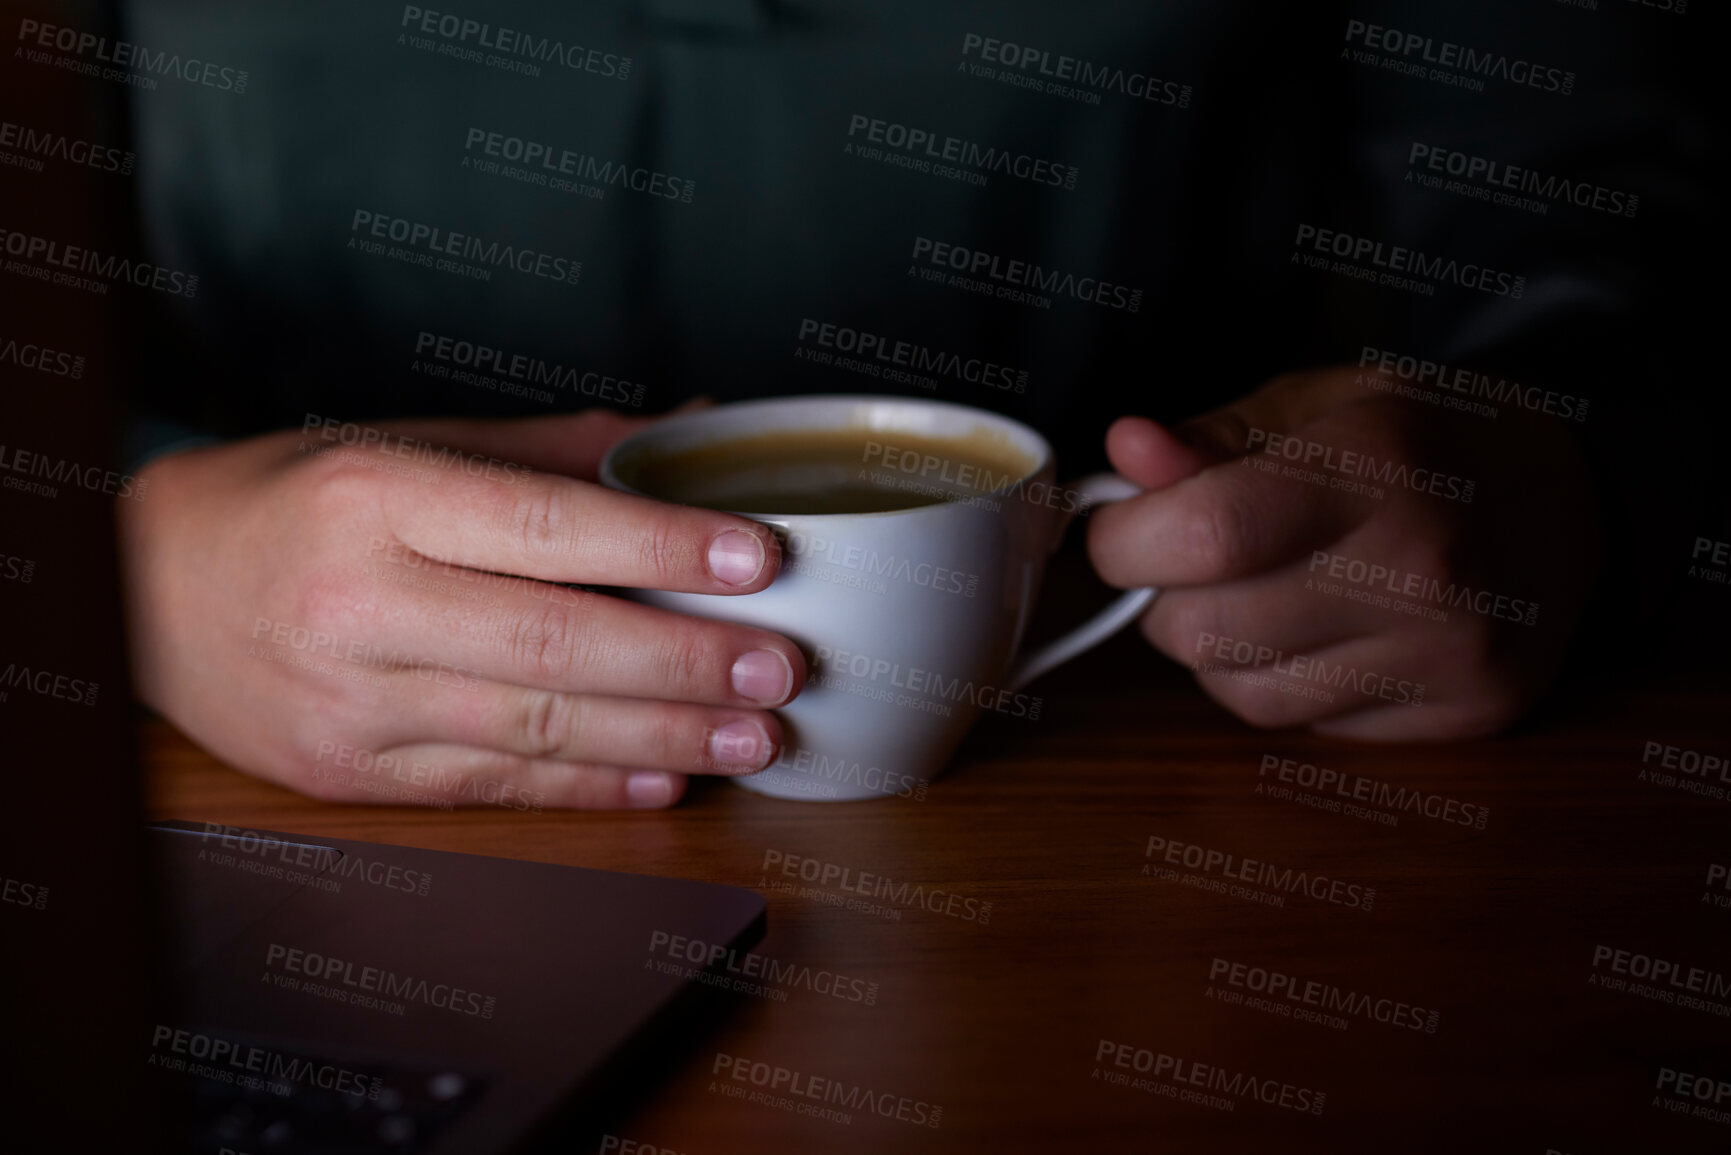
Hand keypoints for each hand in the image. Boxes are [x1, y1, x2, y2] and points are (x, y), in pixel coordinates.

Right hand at [119, 409, 805, 807]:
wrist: (146, 589)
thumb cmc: (297, 499)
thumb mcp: (408, 445)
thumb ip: (552, 449)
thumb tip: (693, 428)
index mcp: (376, 497)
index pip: (545, 523)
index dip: (661, 543)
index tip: (759, 557)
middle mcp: (360, 602)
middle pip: (555, 641)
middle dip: (686, 661)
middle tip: (782, 667)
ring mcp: (350, 702)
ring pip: (535, 725)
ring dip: (661, 737)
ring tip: (754, 736)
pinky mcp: (347, 774)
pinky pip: (491, 784)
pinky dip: (589, 785)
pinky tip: (665, 779)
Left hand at [1086, 367, 1598, 738]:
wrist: (1573, 503)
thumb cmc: (1420, 441)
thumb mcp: (1318, 403)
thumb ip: (1211, 437)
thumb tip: (1125, 453)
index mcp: (1378, 463)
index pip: (1205, 533)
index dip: (1126, 540)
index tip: (1121, 526)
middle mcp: (1419, 569)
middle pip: (1204, 628)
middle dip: (1161, 596)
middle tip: (1191, 559)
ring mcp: (1446, 656)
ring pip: (1237, 692)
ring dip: (1212, 647)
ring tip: (1257, 591)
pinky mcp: (1459, 718)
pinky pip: (1296, 725)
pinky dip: (1271, 684)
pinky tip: (1311, 635)